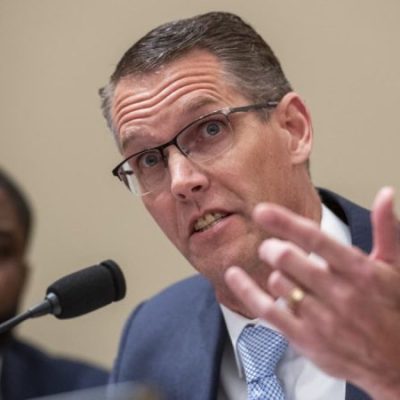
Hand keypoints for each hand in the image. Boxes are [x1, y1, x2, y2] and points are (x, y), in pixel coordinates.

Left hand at [225, 187, 399, 399]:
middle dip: (271, 248)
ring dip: (273, 273)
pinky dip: (246, 290)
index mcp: (359, 270)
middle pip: (287, 258)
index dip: (284, 222)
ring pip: (277, 282)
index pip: (315, 238)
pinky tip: (234, 276)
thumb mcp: (394, 268)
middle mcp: (339, 293)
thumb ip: (386, 229)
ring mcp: (321, 318)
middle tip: (270, 247)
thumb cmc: (393, 310)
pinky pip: (267, 310)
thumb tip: (385, 194)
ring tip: (284, 275)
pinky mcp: (306, 338)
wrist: (398, 363)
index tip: (262, 211)